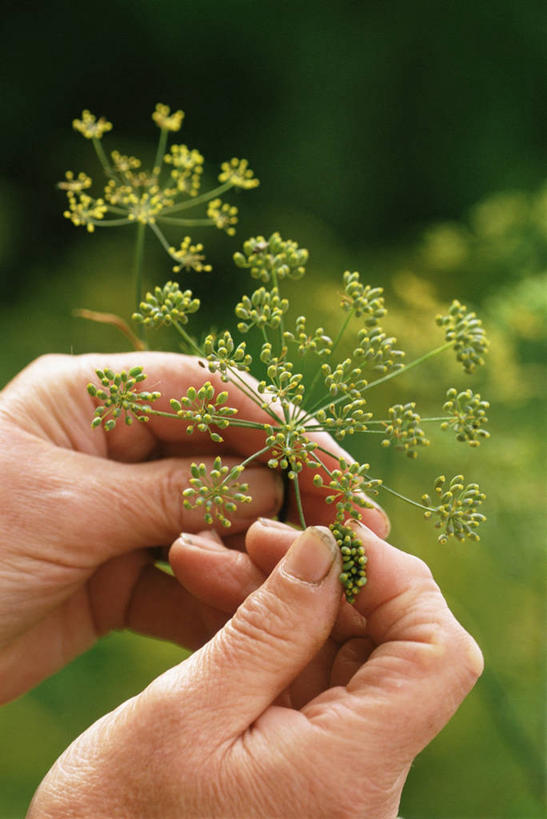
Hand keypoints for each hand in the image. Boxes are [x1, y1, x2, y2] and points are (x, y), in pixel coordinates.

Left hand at [0, 352, 388, 702]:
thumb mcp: (70, 510)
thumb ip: (175, 491)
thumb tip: (270, 480)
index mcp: (88, 399)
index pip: (208, 392)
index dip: (281, 426)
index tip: (339, 469)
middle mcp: (108, 447)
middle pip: (220, 452)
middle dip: (287, 487)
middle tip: (352, 527)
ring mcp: (112, 511)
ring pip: (209, 515)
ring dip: (258, 542)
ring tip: (314, 573)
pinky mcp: (110, 573)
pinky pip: (181, 575)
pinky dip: (218, 592)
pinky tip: (257, 612)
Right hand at [29, 522, 481, 818]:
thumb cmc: (116, 818)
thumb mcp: (186, 711)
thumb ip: (269, 626)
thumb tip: (327, 550)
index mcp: (347, 772)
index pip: (438, 656)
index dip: (401, 581)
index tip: (330, 536)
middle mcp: (360, 779)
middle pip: (391, 645)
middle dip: (324, 576)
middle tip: (250, 539)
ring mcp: (334, 772)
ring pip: (342, 652)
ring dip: (284, 596)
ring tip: (208, 560)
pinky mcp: (303, 763)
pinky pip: (307, 678)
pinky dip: (269, 632)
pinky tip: (215, 599)